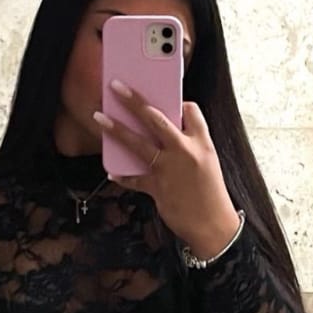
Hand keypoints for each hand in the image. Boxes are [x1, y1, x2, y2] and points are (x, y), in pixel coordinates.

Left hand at [94, 82, 240, 257]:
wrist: (213, 226)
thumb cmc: (210, 195)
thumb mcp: (208, 163)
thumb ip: (189, 147)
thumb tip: (164, 135)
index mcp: (202, 143)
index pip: (191, 111)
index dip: (179, 103)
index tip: (169, 100)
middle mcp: (185, 151)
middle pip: (156, 118)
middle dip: (134, 101)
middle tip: (116, 86)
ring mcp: (169, 169)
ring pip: (137, 143)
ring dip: (116, 129)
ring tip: (99, 117)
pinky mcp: (157, 188)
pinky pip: (133, 178)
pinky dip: (122, 175)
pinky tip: (113, 172)